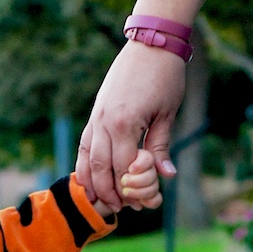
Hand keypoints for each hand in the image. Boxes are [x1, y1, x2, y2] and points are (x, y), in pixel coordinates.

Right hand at [76, 42, 185, 211]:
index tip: (140, 201)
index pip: (123, 166)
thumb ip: (161, 145)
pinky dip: (85, 166)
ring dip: (94, 183)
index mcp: (125, 122)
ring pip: (89, 160)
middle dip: (110, 191)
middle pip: (102, 168)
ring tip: (101, 200)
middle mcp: (105, 122)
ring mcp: (96, 119)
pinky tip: (88, 180)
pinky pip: (84, 147)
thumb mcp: (168, 113)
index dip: (131, 187)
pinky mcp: (94, 115)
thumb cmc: (165, 75)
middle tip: (120, 208)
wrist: (151, 43)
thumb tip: (166, 175)